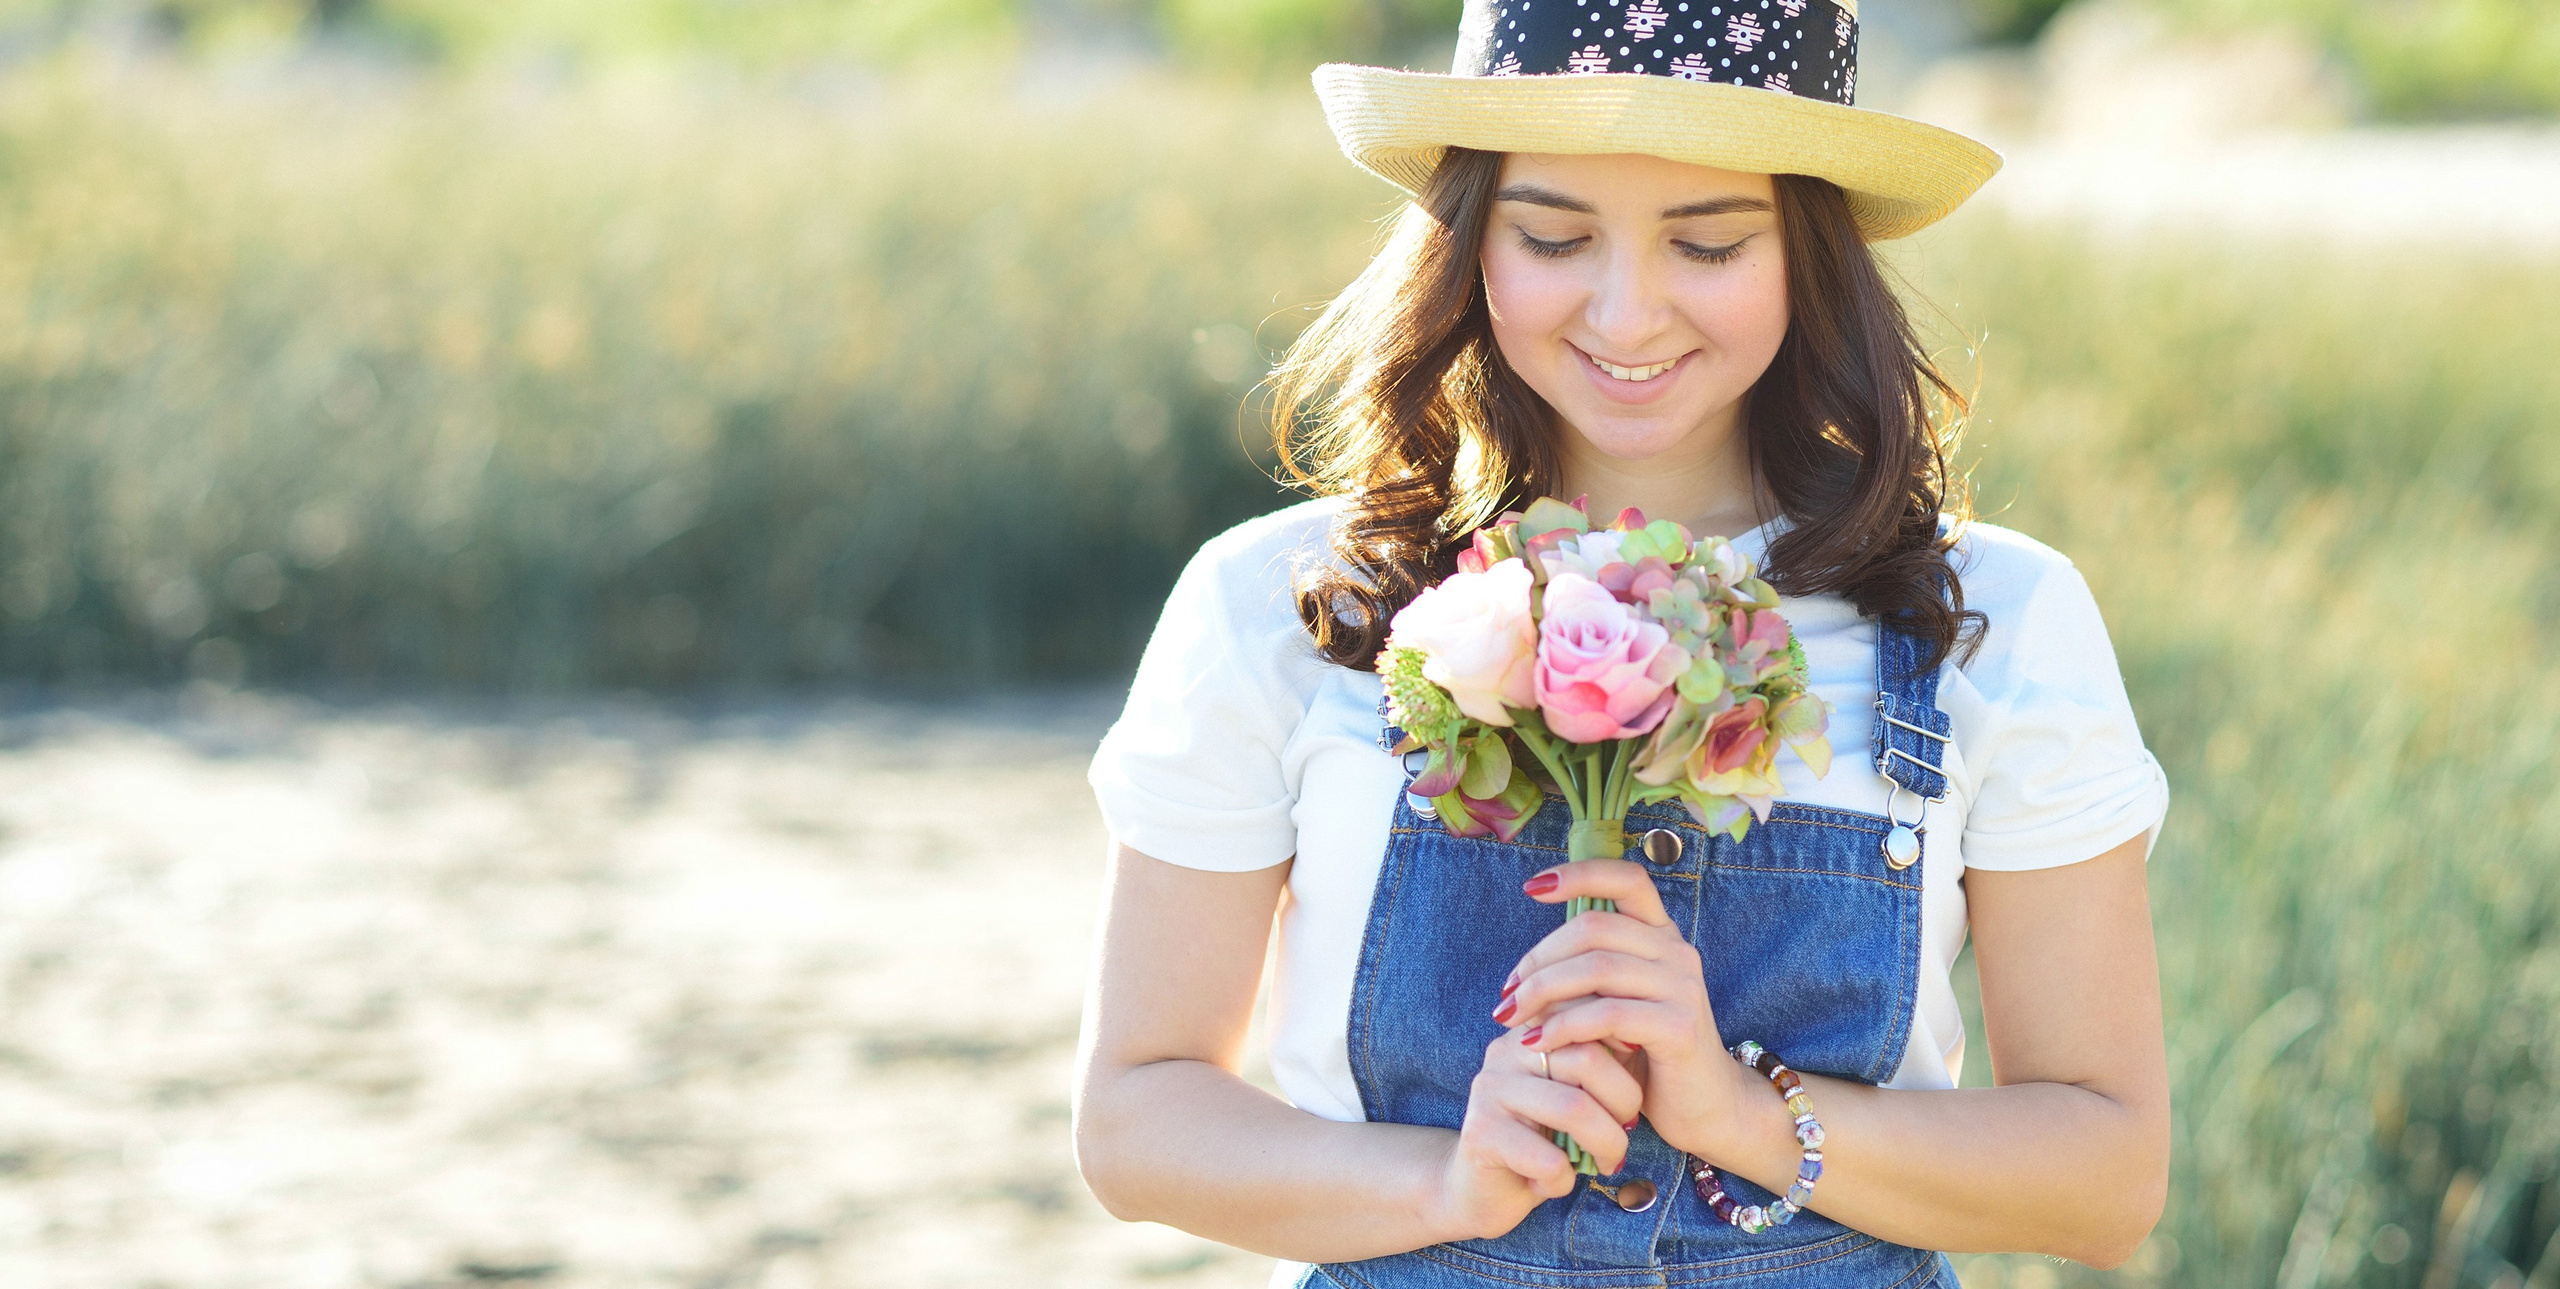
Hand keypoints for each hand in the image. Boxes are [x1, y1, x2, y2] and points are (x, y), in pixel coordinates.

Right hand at [1426, 1026, 1643, 1240]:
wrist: (1480, 1192)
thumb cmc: (1541, 1144)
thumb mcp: (1572, 1097)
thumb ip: (1594, 1067)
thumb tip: (1638, 1041)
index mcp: (1529, 1035)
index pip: (1584, 1014)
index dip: (1622, 1046)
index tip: (1636, 1081)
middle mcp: (1505, 1053)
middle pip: (1588, 1059)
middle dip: (1624, 1104)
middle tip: (1622, 1138)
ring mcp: (1489, 1090)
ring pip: (1574, 1109)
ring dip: (1605, 1145)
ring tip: (1604, 1164)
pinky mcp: (1480, 1133)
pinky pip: (1549, 1159)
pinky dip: (1564, 1180)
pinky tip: (1551, 1185)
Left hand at [1505, 859, 1769, 1162]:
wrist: (1704, 1106)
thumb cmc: (1647, 1054)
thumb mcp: (1615, 1005)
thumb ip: (1587, 976)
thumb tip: (1525, 968)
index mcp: (1661, 936)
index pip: (1627, 879)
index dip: (1580, 873)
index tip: (1531, 888)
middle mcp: (1677, 952)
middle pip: (1594, 927)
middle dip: (1538, 958)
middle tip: (1506, 994)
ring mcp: (1682, 986)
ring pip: (1595, 967)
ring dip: (1541, 991)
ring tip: (1509, 1018)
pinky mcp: (1678, 1026)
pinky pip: (1606, 1014)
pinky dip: (1562, 1026)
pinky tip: (1536, 1044)